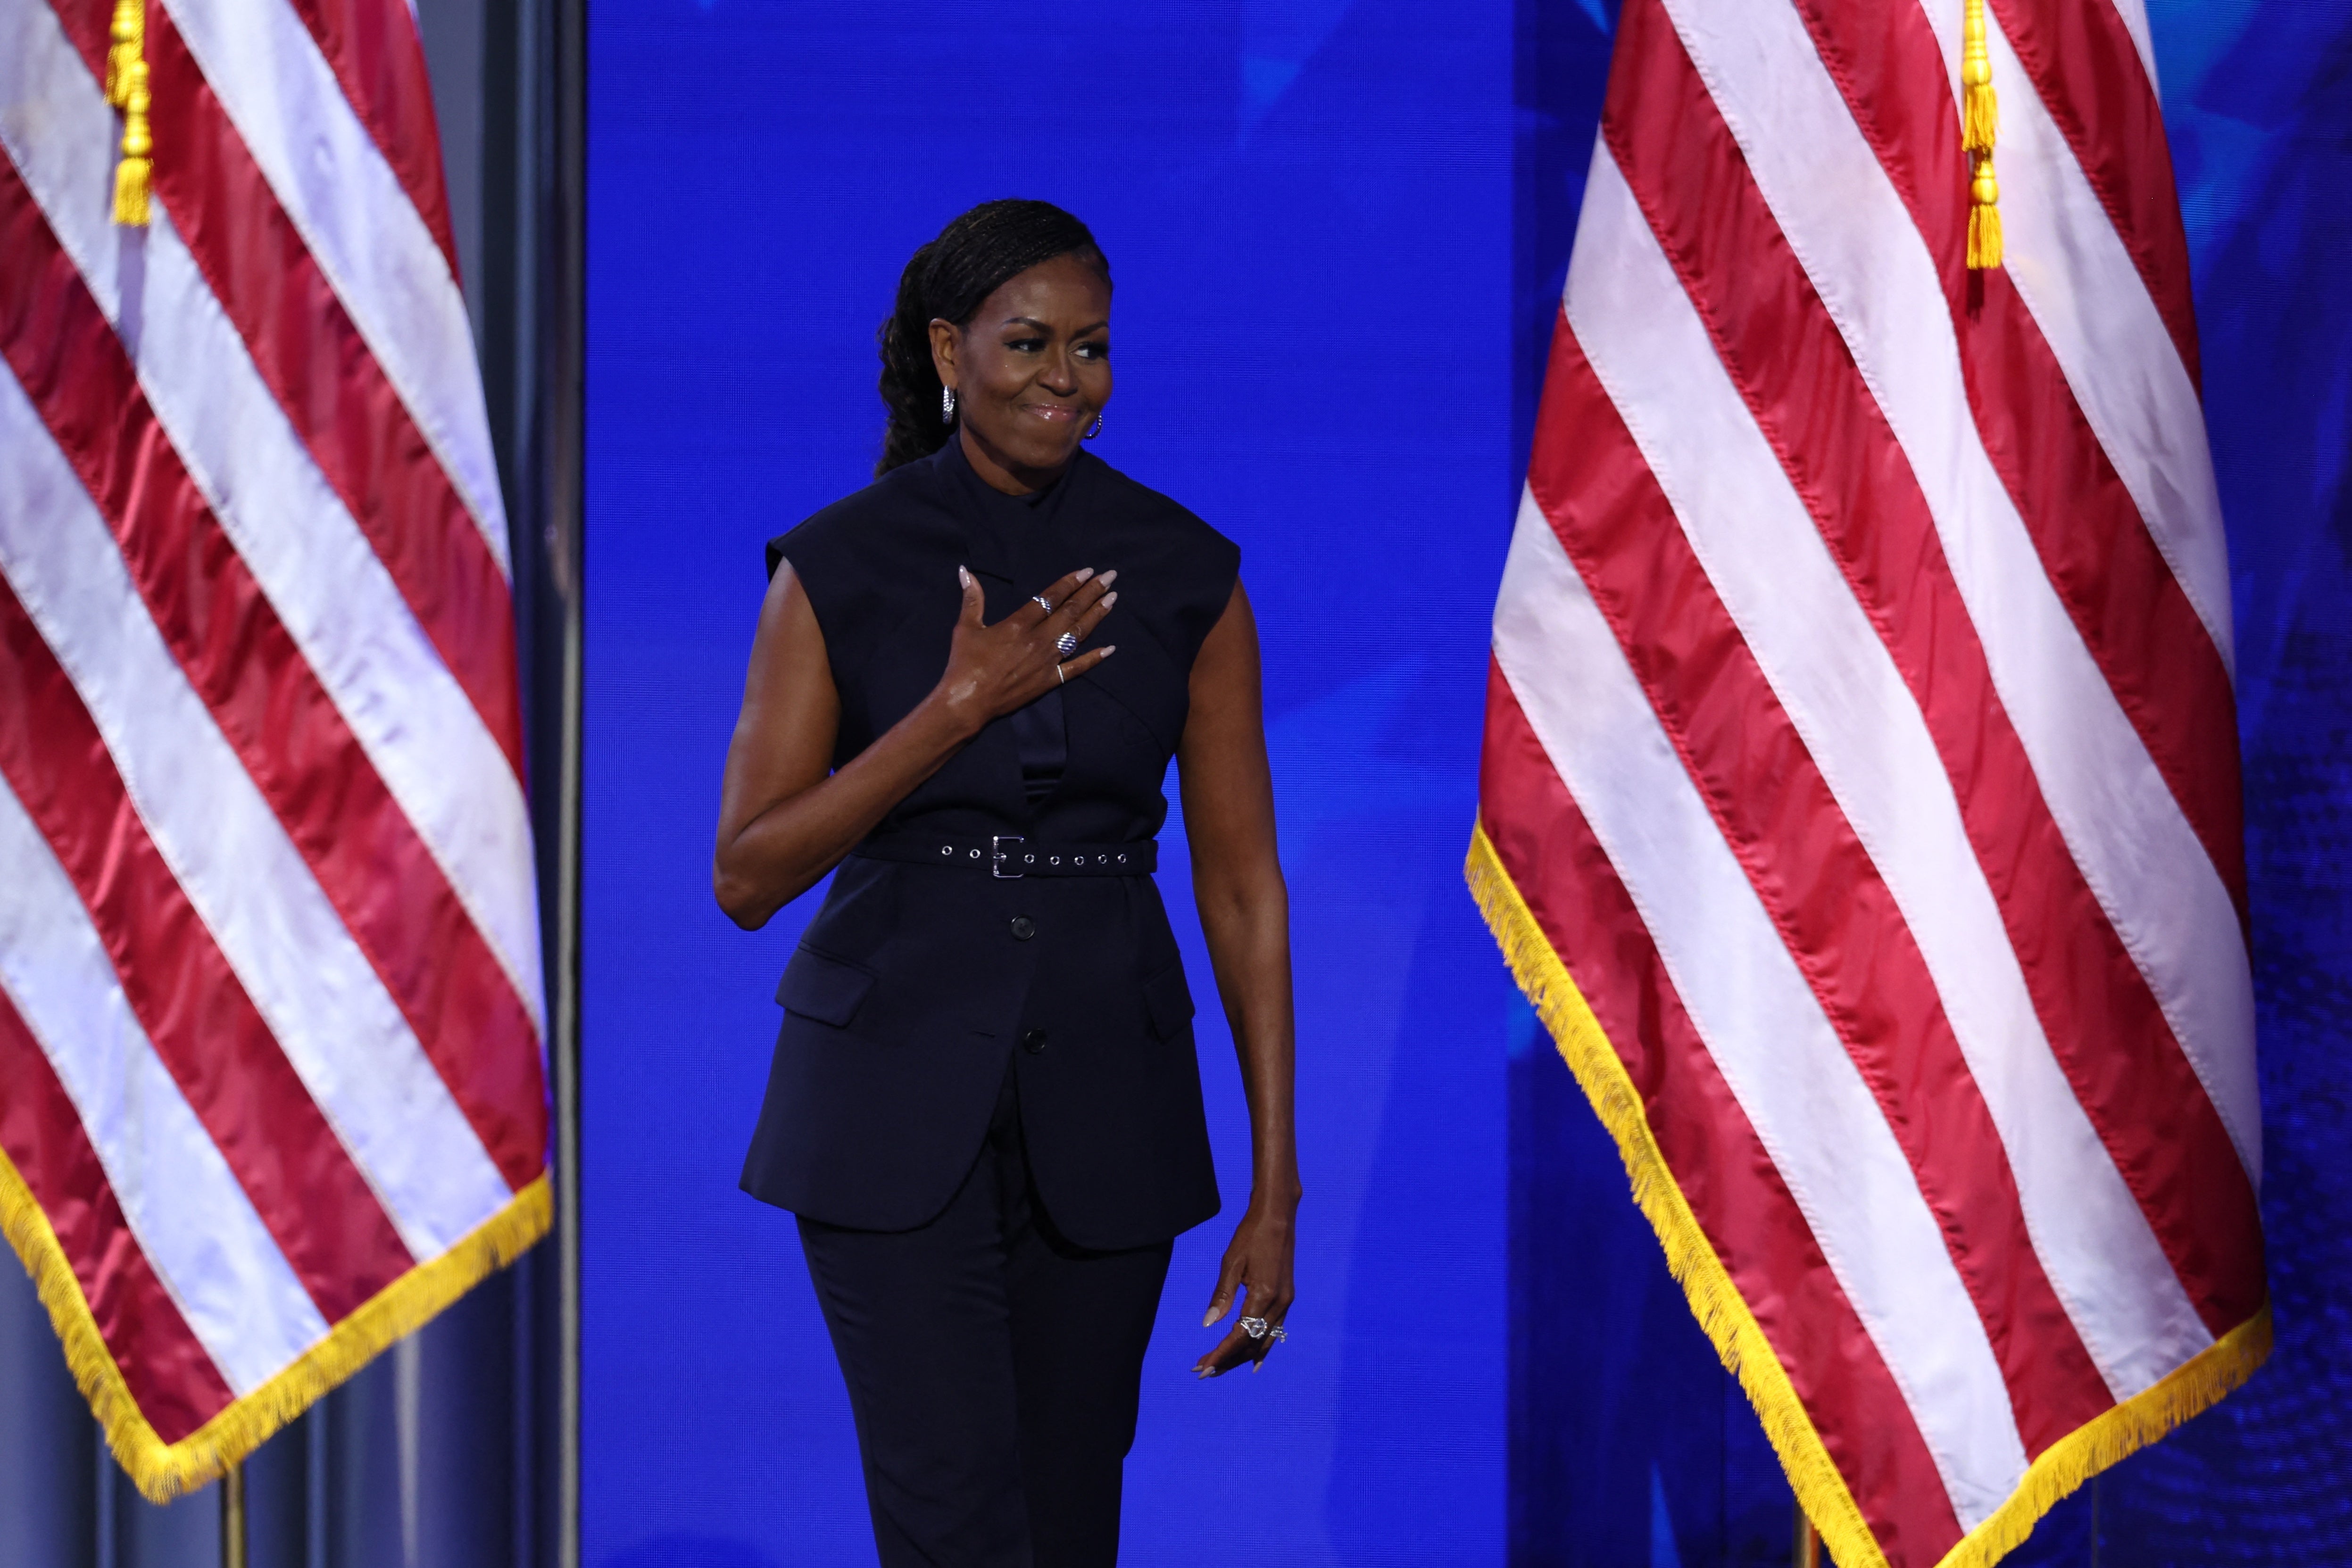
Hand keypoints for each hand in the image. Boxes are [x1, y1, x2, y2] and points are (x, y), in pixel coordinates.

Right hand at [933, 565, 1118, 734]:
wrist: (968, 703)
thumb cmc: (965, 664)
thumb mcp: (966, 627)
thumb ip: (972, 598)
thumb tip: (964, 571)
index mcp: (1019, 624)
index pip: (1051, 597)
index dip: (1070, 582)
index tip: (1087, 571)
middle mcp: (1039, 640)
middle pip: (1071, 611)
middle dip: (1092, 592)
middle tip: (1110, 576)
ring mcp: (1047, 661)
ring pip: (1078, 634)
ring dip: (1097, 615)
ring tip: (1112, 599)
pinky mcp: (1050, 680)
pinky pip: (1077, 668)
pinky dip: (1094, 658)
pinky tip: (1111, 649)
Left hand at [1193, 1195, 1296, 1377]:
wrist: (1278, 1215)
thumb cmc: (1251, 1235)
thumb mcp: (1231, 1262)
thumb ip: (1222, 1296)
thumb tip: (1209, 1325)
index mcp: (1264, 1295)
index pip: (1239, 1335)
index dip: (1221, 1354)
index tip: (1203, 1367)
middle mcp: (1279, 1303)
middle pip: (1252, 1343)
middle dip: (1228, 1360)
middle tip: (1204, 1371)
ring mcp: (1286, 1301)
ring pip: (1264, 1340)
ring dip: (1242, 1356)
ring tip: (1221, 1368)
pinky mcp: (1287, 1297)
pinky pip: (1274, 1330)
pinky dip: (1262, 1347)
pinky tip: (1254, 1360)